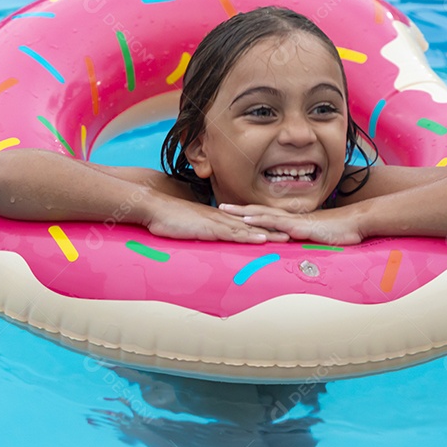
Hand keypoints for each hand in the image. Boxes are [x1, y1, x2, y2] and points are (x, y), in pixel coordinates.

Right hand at [145, 198, 290, 243]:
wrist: (154, 207)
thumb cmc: (167, 217)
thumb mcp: (188, 226)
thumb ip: (199, 230)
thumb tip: (206, 236)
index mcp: (217, 217)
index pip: (244, 222)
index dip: (262, 226)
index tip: (278, 230)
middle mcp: (221, 217)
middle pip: (252, 223)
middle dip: (273, 229)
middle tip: (292, 233)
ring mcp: (216, 222)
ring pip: (248, 228)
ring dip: (268, 233)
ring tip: (286, 238)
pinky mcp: (209, 228)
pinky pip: (233, 233)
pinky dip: (249, 236)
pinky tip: (262, 240)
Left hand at [217, 204, 364, 245]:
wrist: (356, 224)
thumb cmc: (340, 232)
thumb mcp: (317, 240)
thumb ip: (306, 242)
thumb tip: (296, 249)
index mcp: (292, 221)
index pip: (266, 215)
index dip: (249, 213)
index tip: (232, 212)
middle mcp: (290, 218)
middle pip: (259, 211)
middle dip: (239, 209)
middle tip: (219, 206)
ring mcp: (294, 221)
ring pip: (263, 214)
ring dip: (243, 212)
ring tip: (225, 210)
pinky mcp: (299, 226)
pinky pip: (276, 223)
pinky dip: (261, 221)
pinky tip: (248, 220)